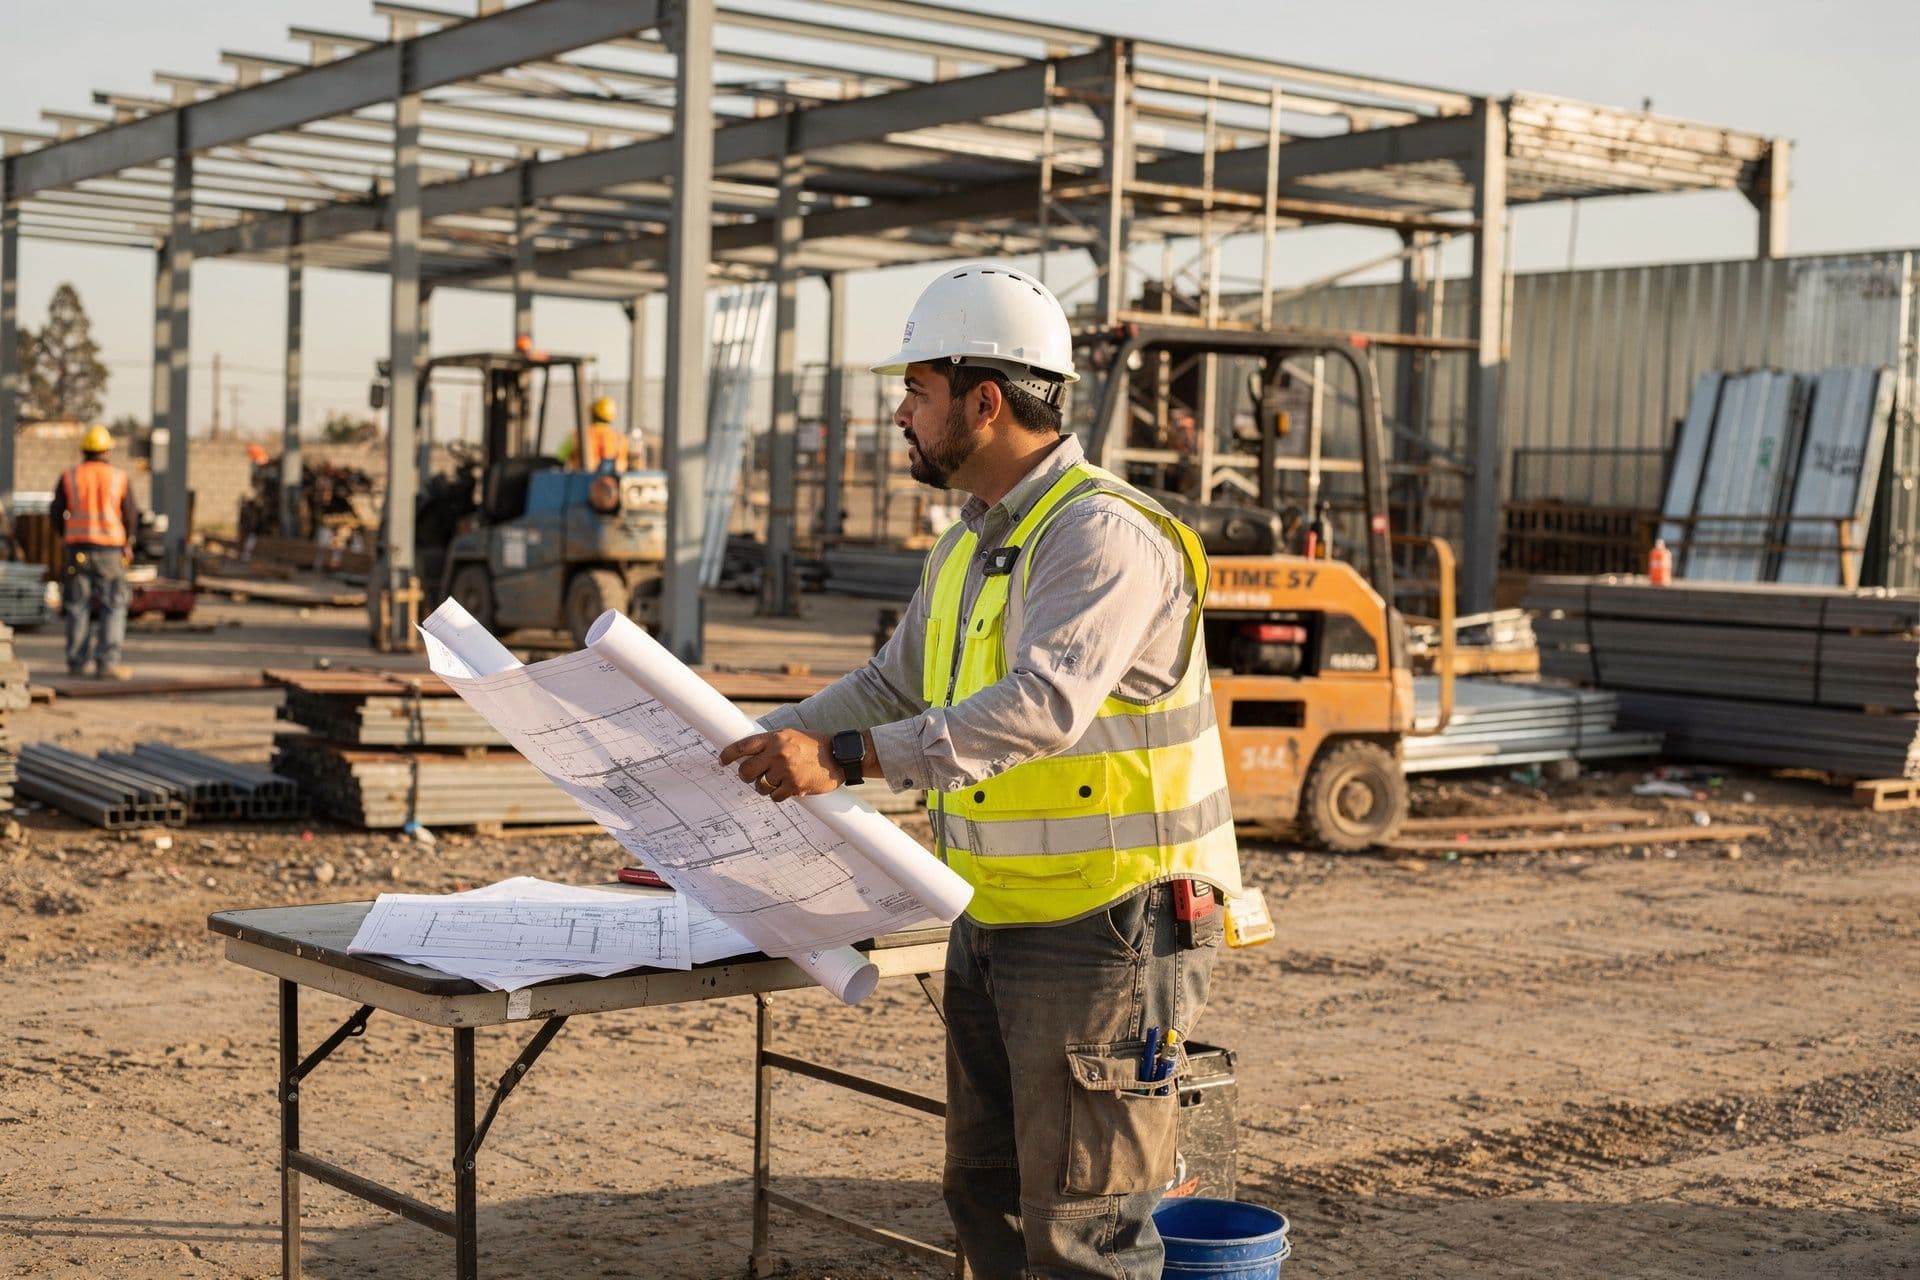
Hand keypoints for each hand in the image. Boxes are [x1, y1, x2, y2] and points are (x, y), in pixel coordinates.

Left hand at [718, 730, 840, 802]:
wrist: (840, 756)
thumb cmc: (815, 745)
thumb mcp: (791, 735)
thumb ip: (770, 742)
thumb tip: (748, 753)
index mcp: (775, 738)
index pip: (743, 746)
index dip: (728, 755)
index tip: (722, 761)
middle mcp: (778, 753)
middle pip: (746, 771)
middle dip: (747, 776)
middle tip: (752, 776)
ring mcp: (786, 771)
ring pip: (760, 786)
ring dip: (764, 786)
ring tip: (776, 781)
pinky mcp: (794, 786)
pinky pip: (774, 797)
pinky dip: (778, 795)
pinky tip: (787, 788)